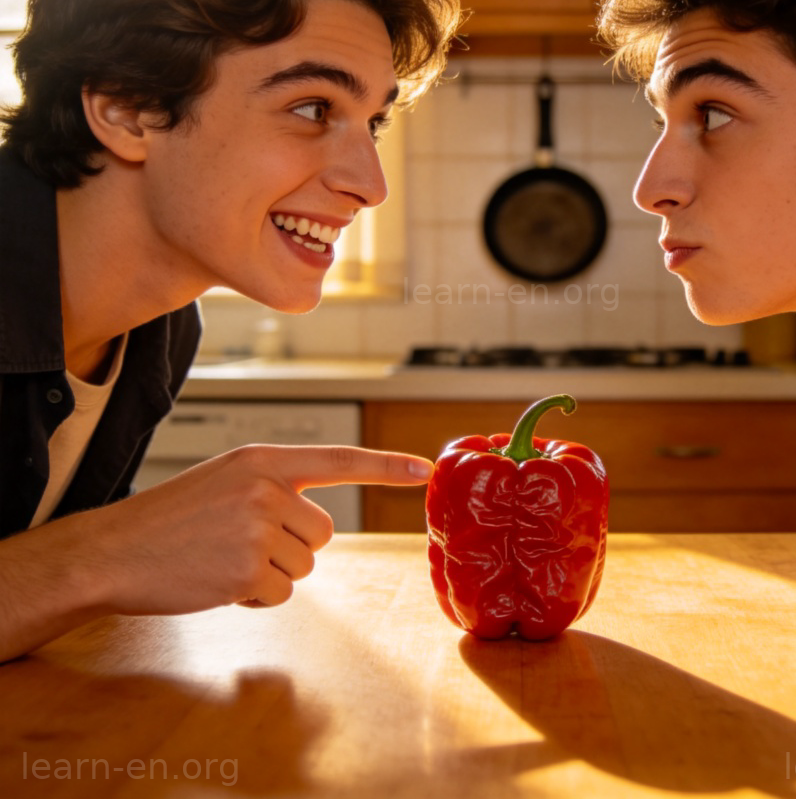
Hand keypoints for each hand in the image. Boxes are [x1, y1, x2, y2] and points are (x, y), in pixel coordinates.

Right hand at [84, 444, 432, 615]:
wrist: (111, 550)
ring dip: (271, 573)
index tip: (423, 469)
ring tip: (224, 558)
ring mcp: (257, 528)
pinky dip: (255, 596)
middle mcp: (266, 488)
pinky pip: (281, 593)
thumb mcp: (226, 480)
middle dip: (291, 547)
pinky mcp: (247, 569)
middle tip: (240, 543)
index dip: (386, 466)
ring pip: (304, 566)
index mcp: (263, 460)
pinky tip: (217, 580)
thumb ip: (275, 488)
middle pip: (322, 533)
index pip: (340, 459)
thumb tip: (317, 523)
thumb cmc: (171, 517)